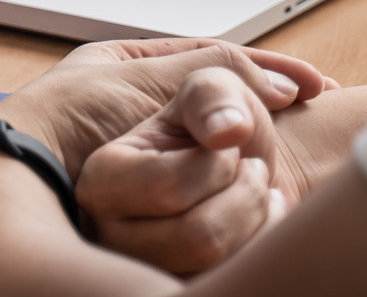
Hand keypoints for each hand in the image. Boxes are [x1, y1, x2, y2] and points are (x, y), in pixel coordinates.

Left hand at [0, 39, 331, 179]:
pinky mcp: (152, 203)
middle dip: (266, 117)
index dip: (269, 73)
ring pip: (222, 157)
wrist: (25, 174)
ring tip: (288, 164)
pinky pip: (209, 195)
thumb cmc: (69, 119)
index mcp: (133, 70)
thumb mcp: (144, 78)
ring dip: (256, 161)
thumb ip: (211, 76)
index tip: (317, 84)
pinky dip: (238, 197)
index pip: (218, 65)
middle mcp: (143, 112)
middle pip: (223, 113)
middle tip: (309, 118)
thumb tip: (280, 88)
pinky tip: (263, 196)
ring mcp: (148, 159)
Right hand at [76, 66, 292, 273]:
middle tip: (253, 170)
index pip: (170, 187)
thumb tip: (229, 131)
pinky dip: (265, 245)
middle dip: (247, 195)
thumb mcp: (210, 89)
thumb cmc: (218, 127)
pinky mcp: (174, 286)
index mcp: (101, 180)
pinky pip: (235, 278)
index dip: (219, 164)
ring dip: (258, 218)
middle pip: (199, 236)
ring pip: (220, 263)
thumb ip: (213, 96)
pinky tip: (261, 220)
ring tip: (257, 192)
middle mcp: (112, 236)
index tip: (224, 145)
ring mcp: (144, 270)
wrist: (243, 168)